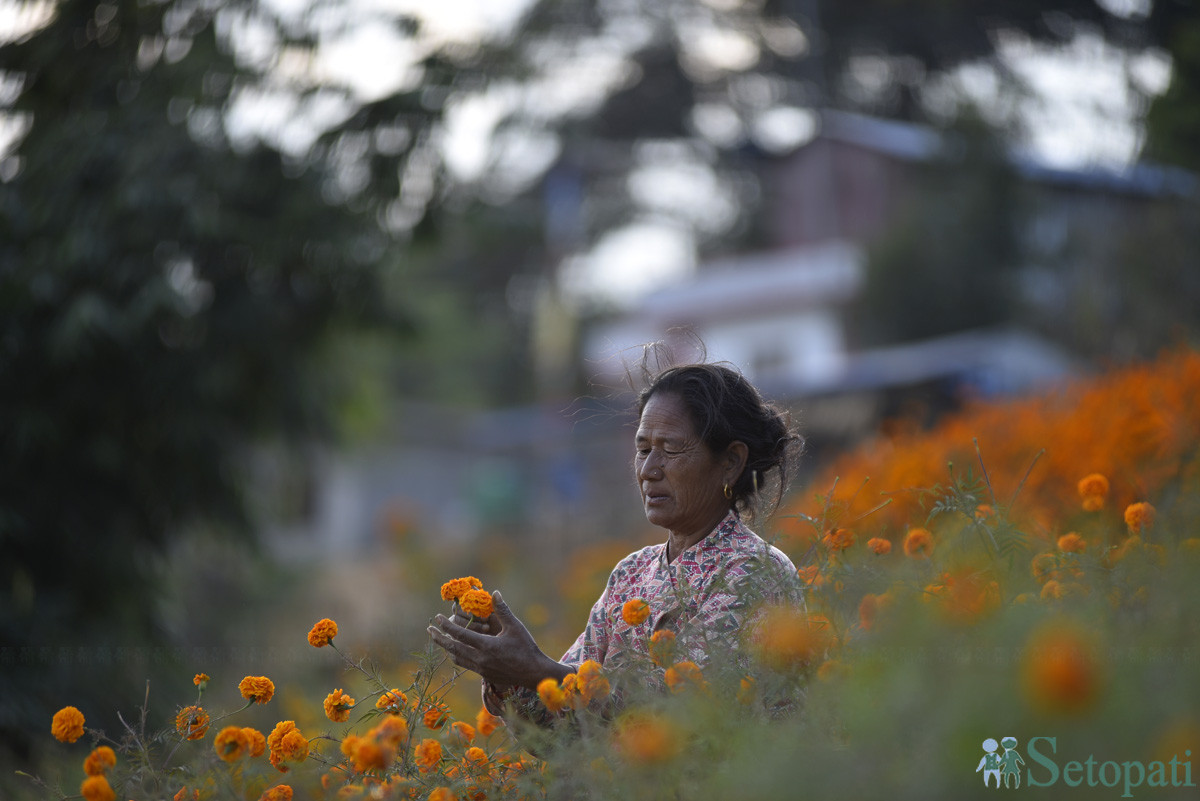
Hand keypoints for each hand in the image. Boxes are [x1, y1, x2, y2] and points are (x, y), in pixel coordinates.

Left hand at [428, 591, 571, 689]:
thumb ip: (502, 610)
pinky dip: (456, 655)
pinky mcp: (484, 674)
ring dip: (446, 648)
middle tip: (430, 629)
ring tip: (440, 639)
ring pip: (456, 658)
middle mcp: (480, 659)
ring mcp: (481, 668)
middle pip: (453, 648)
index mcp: (486, 646)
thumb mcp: (515, 627)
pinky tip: (456, 650)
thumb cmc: (526, 647)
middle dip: (439, 637)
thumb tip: (494, 593)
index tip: (437, 617)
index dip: (446, 625)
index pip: (460, 634)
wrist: (533, 673)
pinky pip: (464, 664)